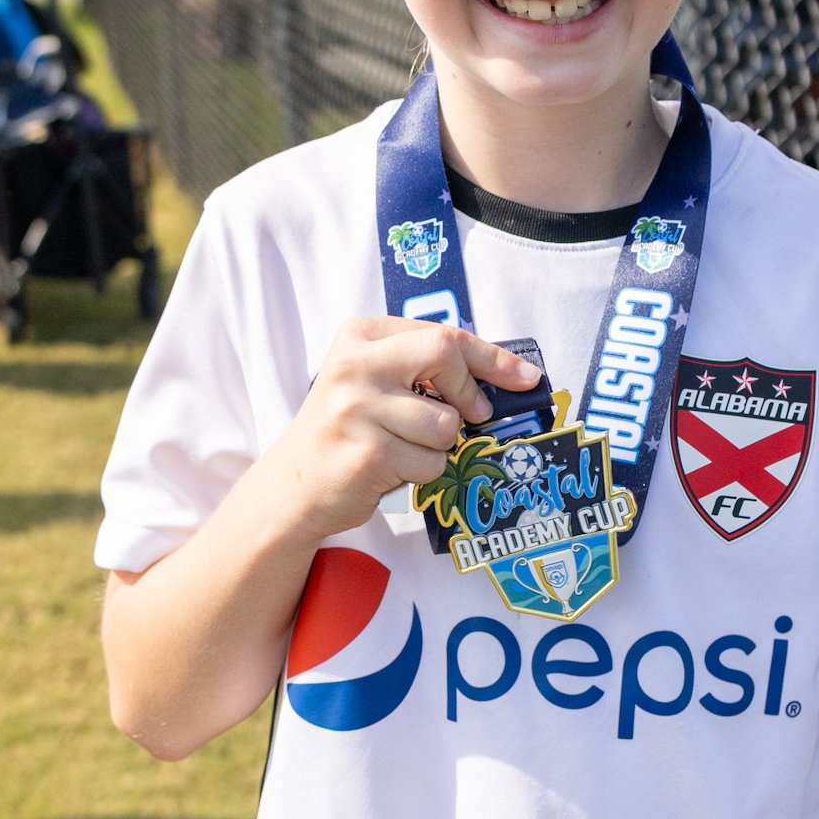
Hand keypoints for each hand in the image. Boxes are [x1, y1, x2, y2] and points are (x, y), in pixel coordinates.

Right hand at [274, 317, 540, 540]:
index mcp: (360, 336)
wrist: (294, 484)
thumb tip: (505, 376)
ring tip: (402, 449)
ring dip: (438, 445)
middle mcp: (355, 365)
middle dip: (470, 390)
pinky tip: (390, 470)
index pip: (443, 334)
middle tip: (475, 414)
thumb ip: (423, 368)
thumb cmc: (349, 430)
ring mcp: (358, 408)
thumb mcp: (375, 381)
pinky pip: (432, 462)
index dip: (491, 357)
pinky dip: (423, 473)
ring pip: (446, 422)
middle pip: (445, 355)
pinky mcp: (368, 453)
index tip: (525, 376)